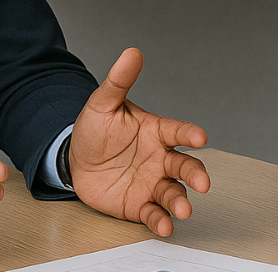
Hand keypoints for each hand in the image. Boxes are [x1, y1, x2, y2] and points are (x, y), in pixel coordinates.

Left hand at [68, 48, 210, 235]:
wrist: (74, 160)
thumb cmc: (95, 130)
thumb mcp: (103, 103)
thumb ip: (119, 81)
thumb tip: (132, 52)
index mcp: (156, 132)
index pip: (178, 131)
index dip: (190, 133)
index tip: (200, 136)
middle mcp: (160, 158)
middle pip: (184, 166)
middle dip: (196, 174)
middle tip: (202, 183)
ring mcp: (152, 182)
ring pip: (173, 192)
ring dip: (181, 201)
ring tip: (183, 209)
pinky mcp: (140, 204)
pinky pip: (154, 213)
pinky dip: (162, 221)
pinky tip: (166, 225)